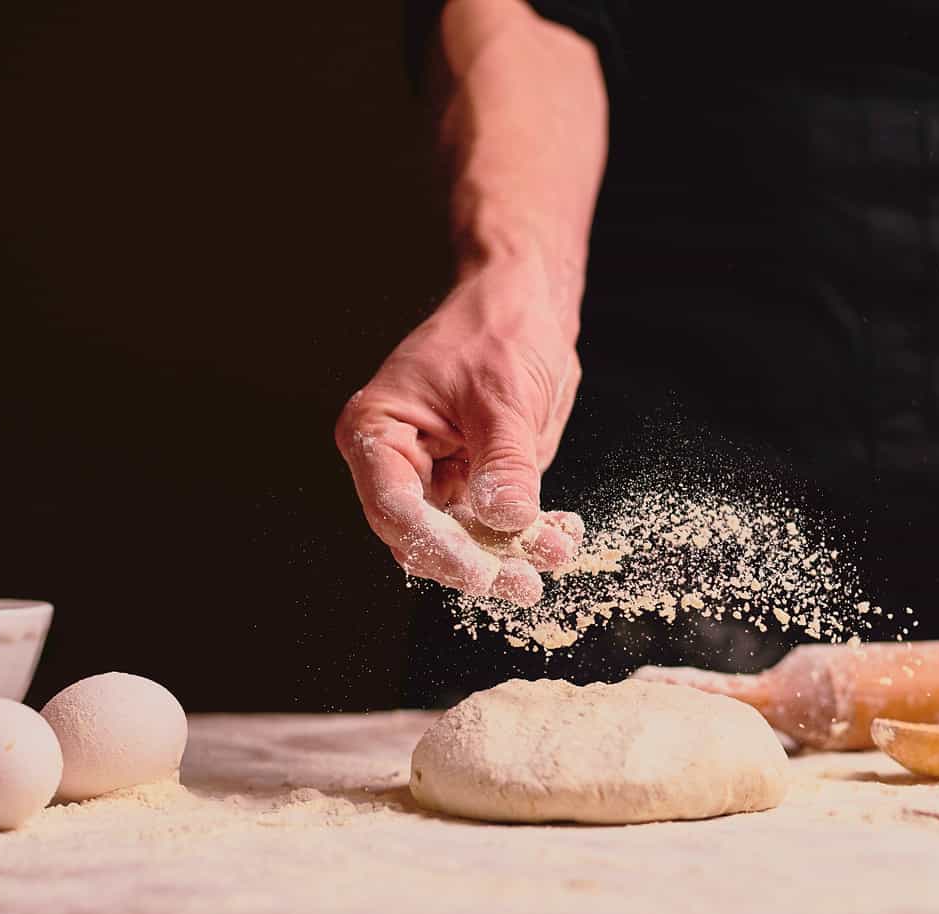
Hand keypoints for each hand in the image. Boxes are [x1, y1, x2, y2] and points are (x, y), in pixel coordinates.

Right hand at [335, 255, 582, 604]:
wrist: (524, 304)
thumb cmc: (498, 329)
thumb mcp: (504, 395)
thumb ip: (505, 462)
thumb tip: (504, 519)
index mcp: (377, 429)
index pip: (396, 508)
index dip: (438, 548)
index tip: (483, 572)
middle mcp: (395, 461)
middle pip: (421, 538)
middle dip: (476, 563)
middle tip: (525, 583)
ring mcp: (432, 476)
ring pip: (459, 542)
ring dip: (508, 555)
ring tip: (557, 550)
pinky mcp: (467, 485)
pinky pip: (489, 527)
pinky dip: (525, 536)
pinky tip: (560, 533)